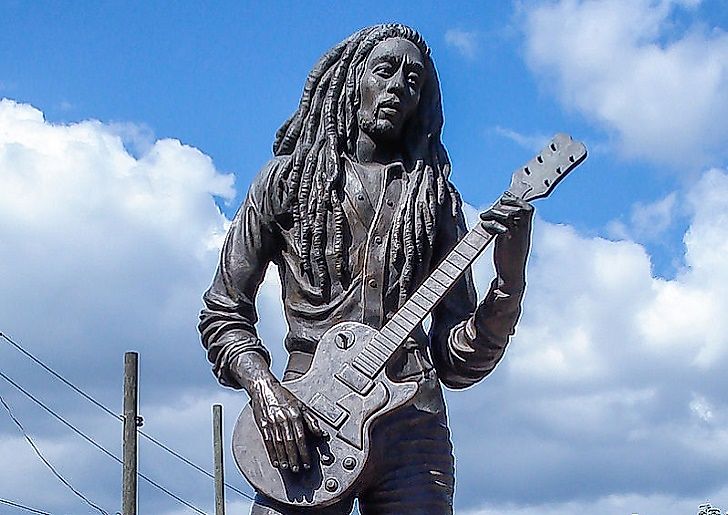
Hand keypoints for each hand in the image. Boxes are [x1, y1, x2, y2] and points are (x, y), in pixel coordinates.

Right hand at [231, 352, 323, 472]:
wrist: (264, 387)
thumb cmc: (284, 397)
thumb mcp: (300, 405)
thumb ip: (311, 420)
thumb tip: (321, 433)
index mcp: (295, 414)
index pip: (301, 437)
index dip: (304, 451)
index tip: (307, 462)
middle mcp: (284, 419)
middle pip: (290, 442)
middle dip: (294, 457)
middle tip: (297, 469)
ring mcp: (272, 422)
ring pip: (279, 444)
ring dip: (283, 457)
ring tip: (287, 467)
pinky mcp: (262, 424)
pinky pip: (268, 441)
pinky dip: (272, 453)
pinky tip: (275, 461)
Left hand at [479, 193, 532, 286]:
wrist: (512, 276)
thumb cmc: (510, 258)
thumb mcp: (512, 239)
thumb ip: (509, 226)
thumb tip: (500, 214)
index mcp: (526, 230)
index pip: (528, 208)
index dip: (517, 200)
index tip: (505, 198)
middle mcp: (523, 232)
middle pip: (521, 208)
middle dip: (507, 203)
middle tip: (494, 205)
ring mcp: (516, 237)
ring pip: (510, 215)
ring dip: (495, 212)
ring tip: (484, 216)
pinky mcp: (506, 243)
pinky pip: (500, 227)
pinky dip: (490, 224)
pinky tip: (483, 225)